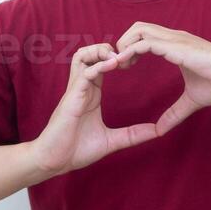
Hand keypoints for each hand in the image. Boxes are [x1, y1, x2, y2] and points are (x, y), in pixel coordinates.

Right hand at [27, 42, 162, 179]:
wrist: (54, 162)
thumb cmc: (76, 150)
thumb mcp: (111, 141)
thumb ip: (132, 134)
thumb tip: (156, 132)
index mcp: (91, 94)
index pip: (101, 64)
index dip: (117, 58)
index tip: (135, 61)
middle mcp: (83, 88)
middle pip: (89, 53)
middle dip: (106, 47)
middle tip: (126, 55)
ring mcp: (75, 91)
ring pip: (82, 56)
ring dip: (99, 51)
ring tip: (117, 56)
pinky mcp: (71, 97)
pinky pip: (84, 73)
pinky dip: (98, 66)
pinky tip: (113, 65)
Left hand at [112, 22, 210, 134]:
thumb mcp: (191, 101)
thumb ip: (174, 113)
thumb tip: (160, 131)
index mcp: (175, 45)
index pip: (145, 36)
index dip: (130, 48)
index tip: (124, 67)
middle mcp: (172, 38)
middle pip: (137, 27)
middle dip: (123, 42)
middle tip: (119, 65)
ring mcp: (174, 39)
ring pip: (138, 29)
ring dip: (124, 45)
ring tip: (120, 65)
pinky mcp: (176, 46)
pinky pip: (145, 42)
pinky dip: (130, 51)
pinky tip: (126, 65)